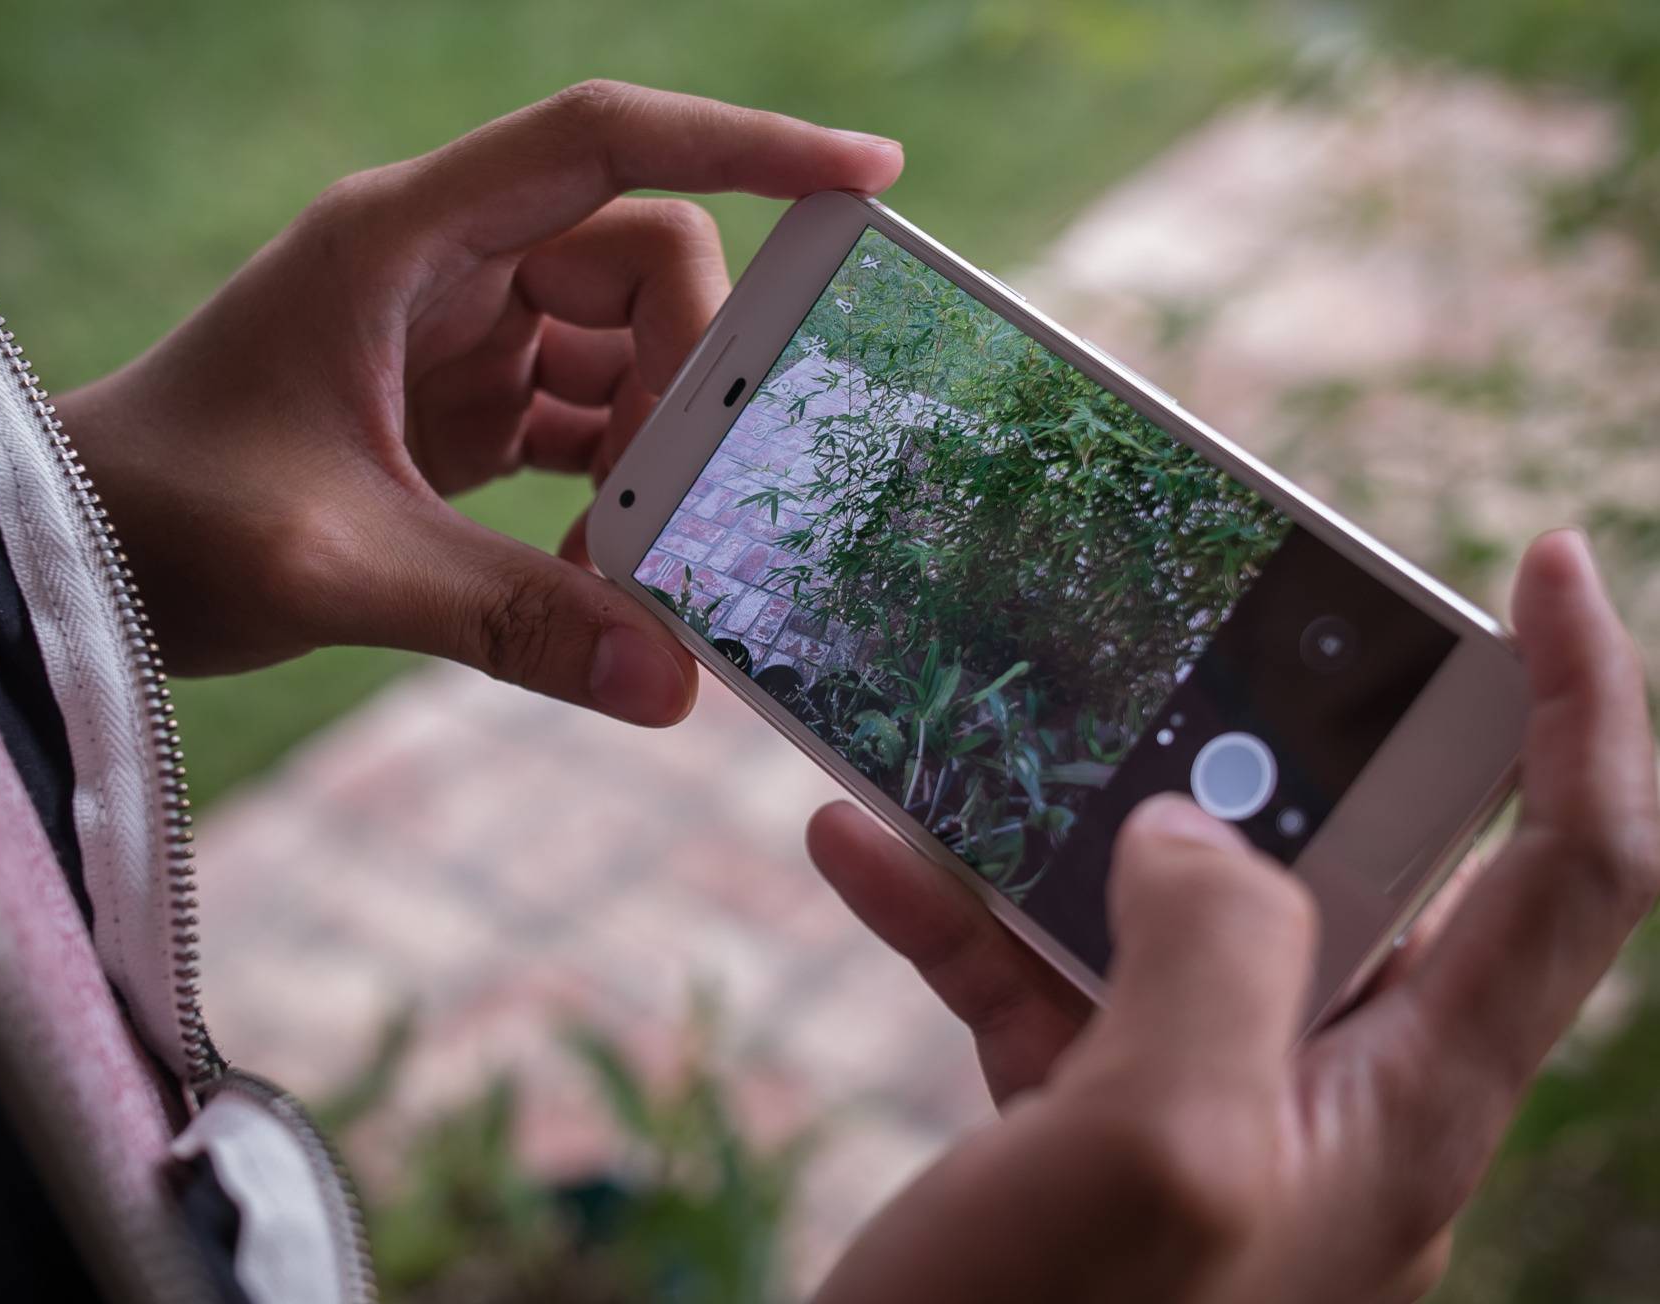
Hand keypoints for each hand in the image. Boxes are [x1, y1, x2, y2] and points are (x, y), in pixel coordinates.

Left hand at [56, 81, 901, 722]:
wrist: (83, 553)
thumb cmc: (168, 517)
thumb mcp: (339, 562)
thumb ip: (507, 614)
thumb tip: (672, 685)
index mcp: (410, 237)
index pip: (606, 143)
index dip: (745, 143)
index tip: (865, 179)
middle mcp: (450, 266)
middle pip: (644, 264)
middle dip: (690, 374)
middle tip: (683, 506)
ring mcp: (461, 337)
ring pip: (627, 350)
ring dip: (658, 445)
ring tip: (635, 554)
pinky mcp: (465, 408)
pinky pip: (589, 421)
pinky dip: (619, 486)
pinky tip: (605, 564)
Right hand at [809, 530, 1657, 1302]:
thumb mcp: (1163, 1146)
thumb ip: (1215, 952)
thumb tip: (1194, 835)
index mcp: (1406, 1093)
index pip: (1575, 867)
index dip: (1587, 706)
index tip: (1547, 562)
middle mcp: (1321, 1090)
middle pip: (1348, 858)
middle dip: (1269, 733)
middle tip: (1190, 634)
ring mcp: (1193, 1108)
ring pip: (1157, 905)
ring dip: (1059, 813)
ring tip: (974, 722)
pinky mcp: (1075, 1127)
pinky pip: (1029, 976)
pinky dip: (952, 904)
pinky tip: (859, 845)